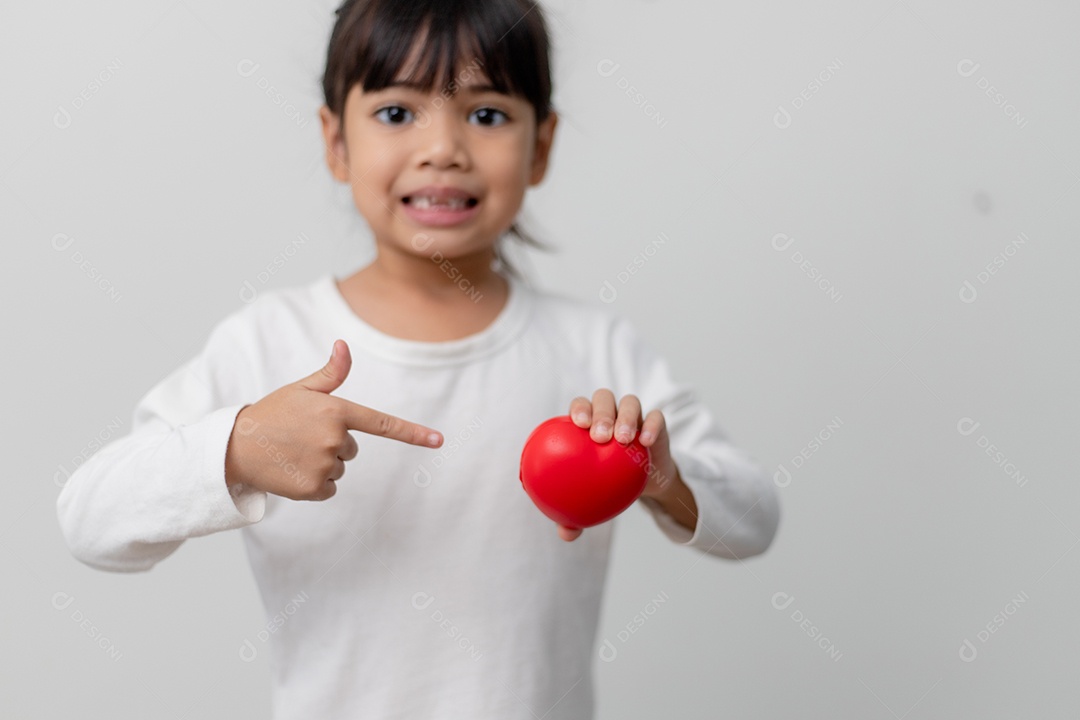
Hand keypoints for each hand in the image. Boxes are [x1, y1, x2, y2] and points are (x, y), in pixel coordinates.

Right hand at [224, 339, 442, 500]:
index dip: (413, 433)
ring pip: (340, 468)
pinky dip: (314, 484)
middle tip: (302, 437)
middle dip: (332, 444)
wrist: (235, 446)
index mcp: (337, 411)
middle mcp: (335, 438)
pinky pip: (329, 488)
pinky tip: (292, 471)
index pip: (383, 424)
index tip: (439, 441)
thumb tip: (344, 345)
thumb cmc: (272, 412)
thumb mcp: (302, 389)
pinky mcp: (313, 488)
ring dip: (322, 464)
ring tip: (293, 453)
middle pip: (352, 449)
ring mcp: (324, 464)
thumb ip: (331, 373)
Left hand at [555, 389, 678, 540]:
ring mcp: (635, 415)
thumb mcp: (594, 499)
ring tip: (622, 438)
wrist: (644, 483)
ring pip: (629, 403)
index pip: (580, 406)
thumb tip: (566, 534)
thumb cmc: (609, 485)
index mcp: (589, 422)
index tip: (578, 425)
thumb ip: (577, 514)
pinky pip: (656, 417)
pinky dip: (651, 426)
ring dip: (625, 417)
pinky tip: (645, 442)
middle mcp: (611, 413)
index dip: (579, 409)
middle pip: (603, 398)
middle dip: (601, 412)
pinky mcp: (656, 423)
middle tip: (600, 436)